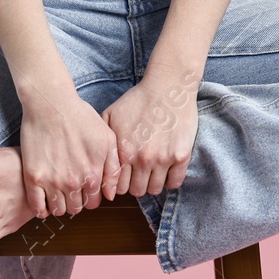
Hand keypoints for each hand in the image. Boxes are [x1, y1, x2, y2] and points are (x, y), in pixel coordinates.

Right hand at [18, 88, 121, 217]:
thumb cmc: (79, 116)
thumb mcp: (107, 138)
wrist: (51, 103)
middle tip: (70, 188)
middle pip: (77, 208)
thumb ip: (113, 168)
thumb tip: (111, 194)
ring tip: (57, 192)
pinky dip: (41, 208)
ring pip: (59, 210)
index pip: (93, 202)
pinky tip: (44, 198)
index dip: (89, 196)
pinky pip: (37, 207)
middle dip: (75, 200)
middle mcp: (74, 182)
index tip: (83, 188)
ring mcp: (52, 181)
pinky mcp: (33, 178)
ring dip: (60, 205)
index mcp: (93, 174)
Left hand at [102, 67, 200, 196]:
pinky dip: (171, 180)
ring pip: (155, 189)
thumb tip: (97, 163)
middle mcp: (142, 159)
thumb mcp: (111, 115)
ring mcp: (163, 159)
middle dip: (136, 185)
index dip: (120, 184)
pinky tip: (167, 169)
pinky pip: (175, 183)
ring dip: (153, 183)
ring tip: (153, 171)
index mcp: (123, 152)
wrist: (167, 87)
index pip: (118, 186)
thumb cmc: (138, 99)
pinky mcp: (181, 156)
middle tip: (139, 174)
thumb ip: (104, 141)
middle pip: (137, 191)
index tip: (125, 177)